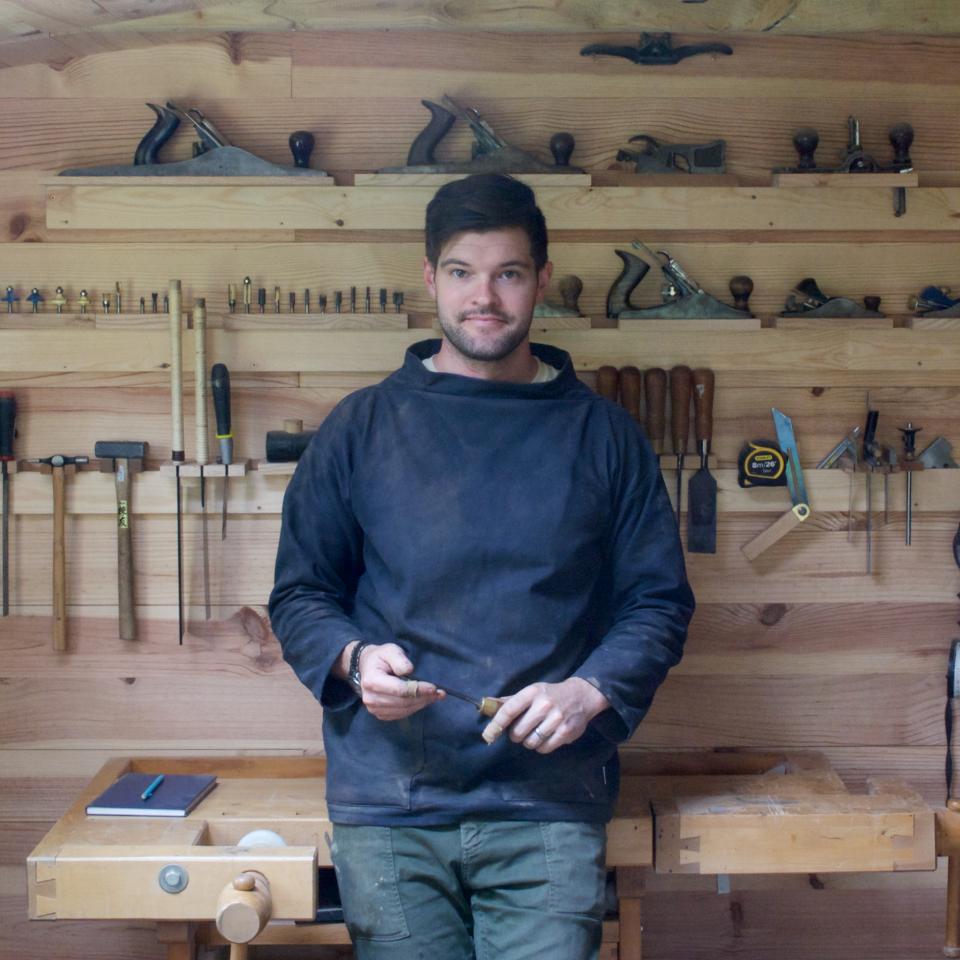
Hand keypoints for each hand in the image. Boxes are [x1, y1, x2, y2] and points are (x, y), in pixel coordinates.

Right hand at [354, 643, 442, 720]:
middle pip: (403, 702)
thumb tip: (409, 670)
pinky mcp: (380, 714)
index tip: (434, 687)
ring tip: (435, 696)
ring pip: (404, 710)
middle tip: (440, 693)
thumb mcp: (390, 650)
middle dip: (424, 698)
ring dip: (422, 704)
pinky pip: (401, 714)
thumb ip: (399, 659)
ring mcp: (374, 708)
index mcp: (372, 681)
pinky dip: (415, 708)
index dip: (419, 689)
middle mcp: (371, 698)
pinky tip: (424, 700)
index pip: (400, 690)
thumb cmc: (381, 657)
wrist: (368, 667)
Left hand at [482, 678, 609, 752]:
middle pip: (518, 732)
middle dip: (516, 735)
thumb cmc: (551, 694)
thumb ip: (511, 700)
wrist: (582, 695)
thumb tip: (487, 705)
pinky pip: (544, 748)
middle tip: (520, 731)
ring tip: (534, 734)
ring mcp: (556, 719)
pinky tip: (545, 738)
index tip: (487, 735)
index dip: (496, 725)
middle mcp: (544, 705)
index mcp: (532, 693)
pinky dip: (541, 747)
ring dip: (528, 742)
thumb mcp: (532, 691)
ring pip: (530, 742)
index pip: (508, 710)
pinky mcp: (566, 732)